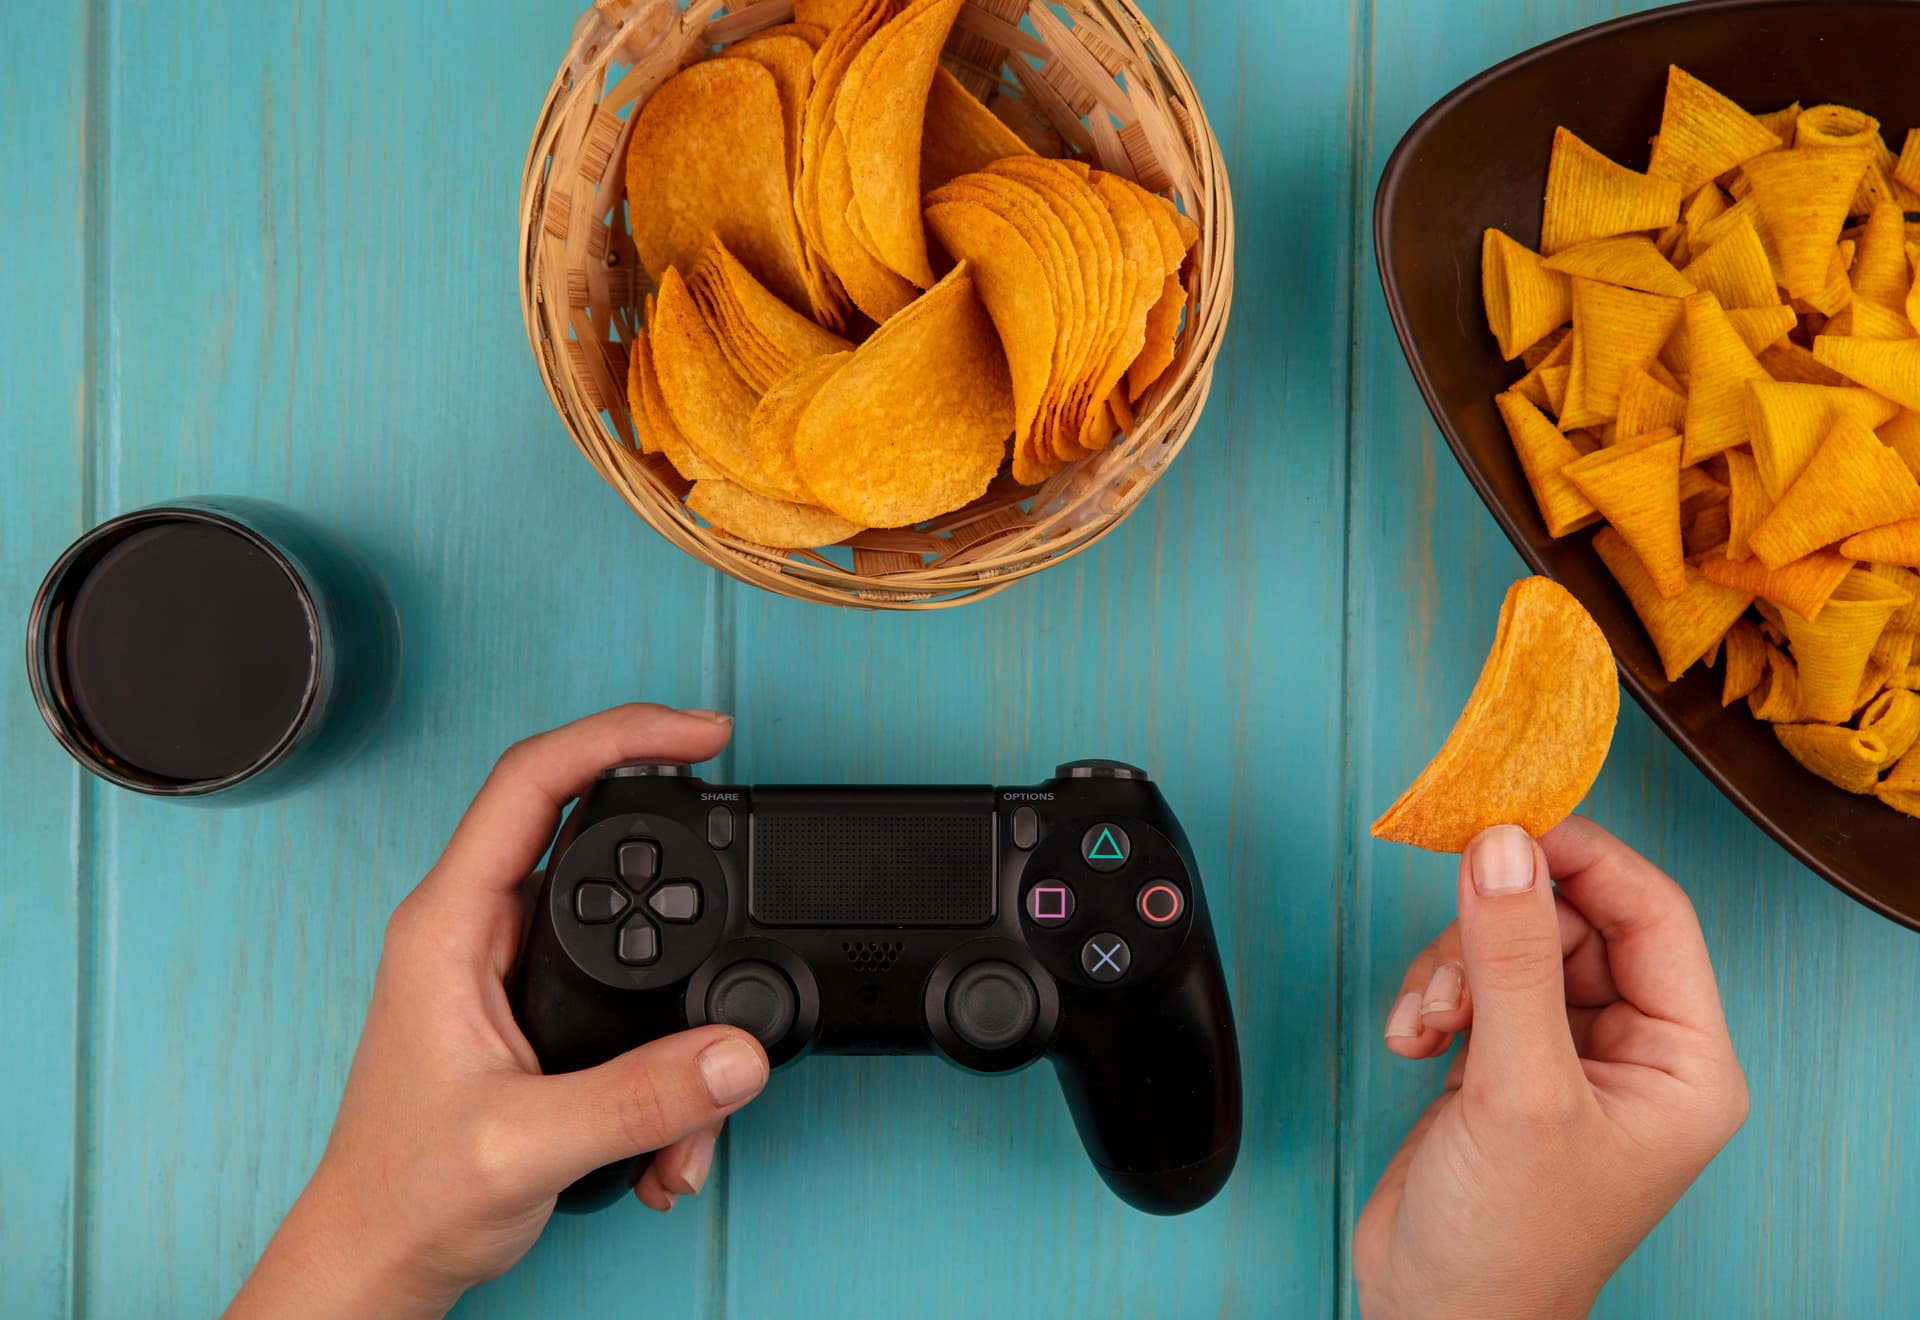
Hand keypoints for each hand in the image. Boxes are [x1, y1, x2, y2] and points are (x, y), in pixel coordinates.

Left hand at [228, 705, 770, 1319]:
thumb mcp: (527, 1145)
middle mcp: (475, 929)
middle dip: (672, 840)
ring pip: (616, 920)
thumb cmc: (406, 1195)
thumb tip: (735, 1053)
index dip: (622, 737)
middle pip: (584, 825)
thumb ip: (639, 1099)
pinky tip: (674, 1120)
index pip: (534, 782)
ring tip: (702, 1073)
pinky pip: (622, 985)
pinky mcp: (532, 1005)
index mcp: (448, 926)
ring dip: (678, 991)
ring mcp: (504, 966)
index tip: (702, 735)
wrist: (382, 1257)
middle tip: (735, 820)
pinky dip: (666, 1046)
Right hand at [1354, 818, 1747, 1319]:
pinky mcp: (1504, 1064)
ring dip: (1453, 970)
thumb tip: (1506, 848)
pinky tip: (1413, 1040)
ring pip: (1511, 946)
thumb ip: (1512, 959)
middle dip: (1495, 932)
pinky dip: (1432, 998)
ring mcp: (1565, 1056)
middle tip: (1453, 960)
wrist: (1437, 1314)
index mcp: (1683, 1060)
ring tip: (1429, 1022)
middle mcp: (1633, 1051)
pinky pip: (1473, 983)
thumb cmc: (1509, 1243)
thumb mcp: (1517, 1089)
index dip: (1582, 861)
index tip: (1510, 827)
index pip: (1651, 914)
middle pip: (1570, 921)